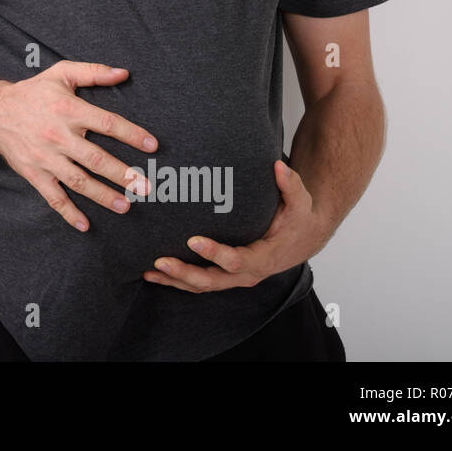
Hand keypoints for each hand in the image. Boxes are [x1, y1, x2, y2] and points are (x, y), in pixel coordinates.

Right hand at [0, 60, 158, 232]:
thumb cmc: (33, 93)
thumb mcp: (62, 74)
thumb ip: (93, 72)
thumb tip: (123, 73)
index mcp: (68, 110)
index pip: (107, 123)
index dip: (131, 134)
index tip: (152, 146)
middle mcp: (58, 136)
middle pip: (95, 158)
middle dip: (122, 174)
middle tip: (145, 186)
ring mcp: (46, 158)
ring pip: (78, 181)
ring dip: (102, 195)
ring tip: (125, 205)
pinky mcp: (34, 174)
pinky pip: (53, 196)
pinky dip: (68, 212)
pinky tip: (84, 225)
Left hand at [142, 160, 328, 291]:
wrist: (302, 240)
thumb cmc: (298, 220)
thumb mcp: (300, 203)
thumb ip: (290, 185)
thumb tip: (278, 165)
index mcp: (264, 258)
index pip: (237, 261)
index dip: (215, 253)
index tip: (192, 240)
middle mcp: (248, 274)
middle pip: (213, 281)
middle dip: (185, 272)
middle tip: (161, 260)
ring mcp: (235, 278)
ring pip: (202, 286)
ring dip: (175, 280)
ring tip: (149, 270)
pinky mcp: (225, 276)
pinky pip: (199, 284)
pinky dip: (176, 282)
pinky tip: (153, 275)